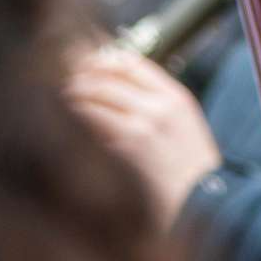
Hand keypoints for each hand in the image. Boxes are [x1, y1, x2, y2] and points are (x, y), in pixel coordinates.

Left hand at [64, 44, 221, 224]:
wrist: (200, 201)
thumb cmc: (188, 168)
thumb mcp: (183, 125)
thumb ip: (154, 102)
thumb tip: (111, 86)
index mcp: (176, 97)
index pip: (130, 61)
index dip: (100, 59)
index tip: (82, 65)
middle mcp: (160, 105)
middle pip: (107, 75)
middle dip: (78, 77)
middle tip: (62, 83)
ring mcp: (144, 123)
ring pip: (95, 95)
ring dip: (72, 96)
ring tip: (61, 101)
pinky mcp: (127, 145)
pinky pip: (91, 120)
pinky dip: (75, 117)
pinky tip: (67, 123)